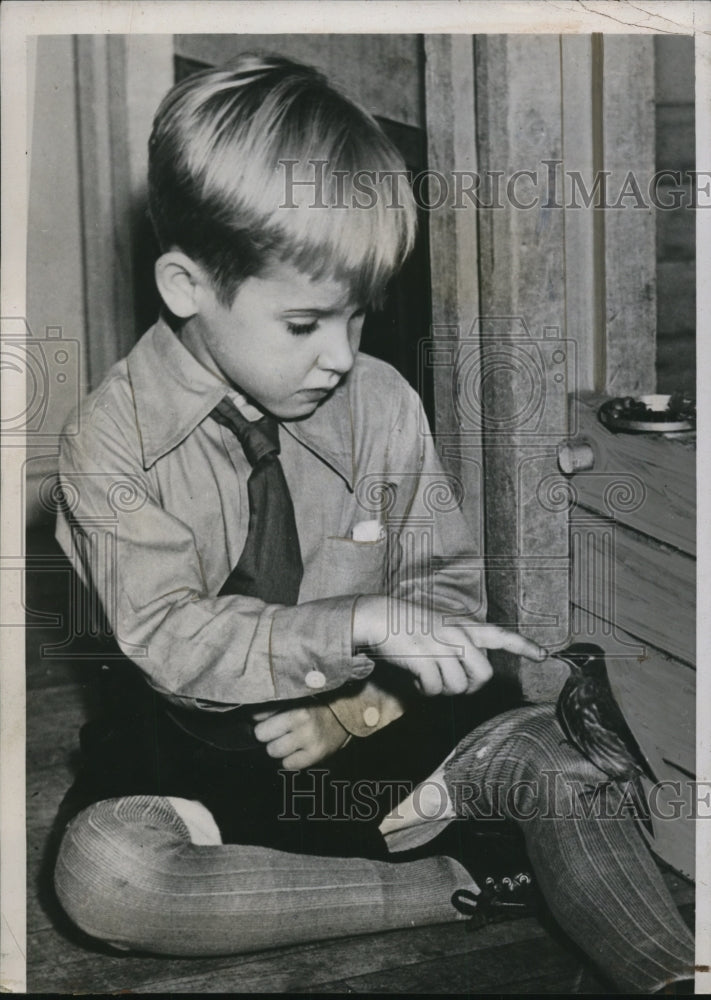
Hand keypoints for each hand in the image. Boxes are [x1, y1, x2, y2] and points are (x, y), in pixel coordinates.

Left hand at [252, 702, 349, 769]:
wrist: (343, 718)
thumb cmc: (313, 709)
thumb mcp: (294, 702)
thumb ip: (272, 709)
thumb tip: (251, 719)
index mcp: (296, 711)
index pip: (261, 725)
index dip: (261, 726)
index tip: (266, 725)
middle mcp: (304, 726)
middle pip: (265, 740)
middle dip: (269, 738)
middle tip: (280, 733)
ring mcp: (310, 743)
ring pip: (275, 753)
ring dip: (278, 749)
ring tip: (289, 741)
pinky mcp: (316, 756)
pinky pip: (289, 765)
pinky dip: (290, 760)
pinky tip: (297, 750)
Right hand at [352, 596, 546, 696]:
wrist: (380, 617)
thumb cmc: (410, 625)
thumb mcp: (441, 626)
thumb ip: (461, 645)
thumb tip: (472, 676)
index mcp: (464, 626)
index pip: (500, 635)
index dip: (523, 646)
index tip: (544, 655)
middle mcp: (457, 635)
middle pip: (483, 675)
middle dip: (470, 686)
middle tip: (453, 683)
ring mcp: (441, 646)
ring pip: (458, 686)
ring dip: (443, 689)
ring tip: (429, 677)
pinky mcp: (423, 658)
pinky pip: (435, 689)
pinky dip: (426, 691)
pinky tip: (417, 680)